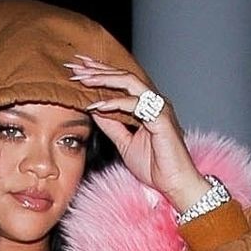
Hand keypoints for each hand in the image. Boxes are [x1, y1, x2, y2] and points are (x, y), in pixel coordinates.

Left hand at [65, 55, 205, 210]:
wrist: (174, 184)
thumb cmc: (155, 166)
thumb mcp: (125, 143)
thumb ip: (111, 125)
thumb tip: (94, 109)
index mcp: (146, 104)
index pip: (120, 81)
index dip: (99, 73)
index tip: (78, 69)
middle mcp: (153, 101)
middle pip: (123, 76)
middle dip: (97, 70)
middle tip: (75, 66)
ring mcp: (158, 107)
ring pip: (129, 82)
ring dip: (104, 79)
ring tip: (84, 79)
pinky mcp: (162, 118)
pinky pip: (136, 104)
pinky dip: (116, 103)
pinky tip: (98, 106)